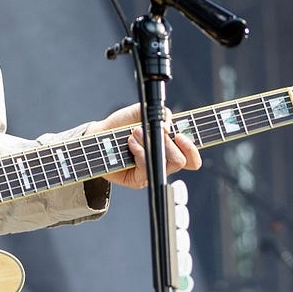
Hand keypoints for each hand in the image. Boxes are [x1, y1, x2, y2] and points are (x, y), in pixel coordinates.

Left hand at [87, 103, 202, 189]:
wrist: (100, 133)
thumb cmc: (122, 124)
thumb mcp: (142, 112)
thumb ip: (160, 113)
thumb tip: (169, 127)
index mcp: (170, 149)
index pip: (192, 159)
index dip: (192, 149)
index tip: (179, 135)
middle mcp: (162, 163)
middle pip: (181, 162)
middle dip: (169, 143)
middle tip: (155, 132)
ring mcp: (150, 173)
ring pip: (164, 165)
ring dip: (151, 144)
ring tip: (136, 132)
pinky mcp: (137, 180)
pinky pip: (146, 169)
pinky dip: (139, 152)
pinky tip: (130, 143)